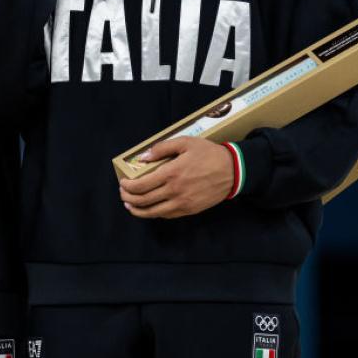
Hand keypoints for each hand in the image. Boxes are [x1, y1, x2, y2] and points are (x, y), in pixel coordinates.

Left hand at [118, 137, 234, 218]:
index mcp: (171, 173)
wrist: (234, 171)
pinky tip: (150, 208)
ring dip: (138, 210)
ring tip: (130, 205)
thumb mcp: (185, 143)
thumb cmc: (208, 154)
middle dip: (128, 198)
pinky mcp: (190, 210)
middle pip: (143, 200)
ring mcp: (182, 203)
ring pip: (153, 212)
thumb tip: (143, 157)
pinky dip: (155, 213)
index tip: (122, 183)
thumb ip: (162, 148)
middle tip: (123, 193)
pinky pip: (167, 215)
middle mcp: (174, 191)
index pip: (141, 185)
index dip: (127, 186)